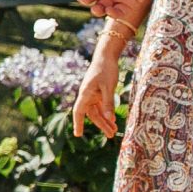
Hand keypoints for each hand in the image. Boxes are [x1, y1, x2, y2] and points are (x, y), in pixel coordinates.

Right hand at [72, 21, 126, 138]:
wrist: (106, 56)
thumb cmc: (106, 70)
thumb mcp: (109, 87)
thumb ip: (108, 104)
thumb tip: (110, 119)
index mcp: (85, 94)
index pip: (79, 112)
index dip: (78, 123)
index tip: (78, 134)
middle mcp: (87, 95)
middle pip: (92, 114)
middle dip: (101, 125)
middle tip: (111, 135)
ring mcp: (93, 94)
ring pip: (98, 111)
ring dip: (105, 120)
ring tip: (114, 130)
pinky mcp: (99, 91)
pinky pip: (102, 105)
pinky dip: (107, 112)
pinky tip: (113, 119)